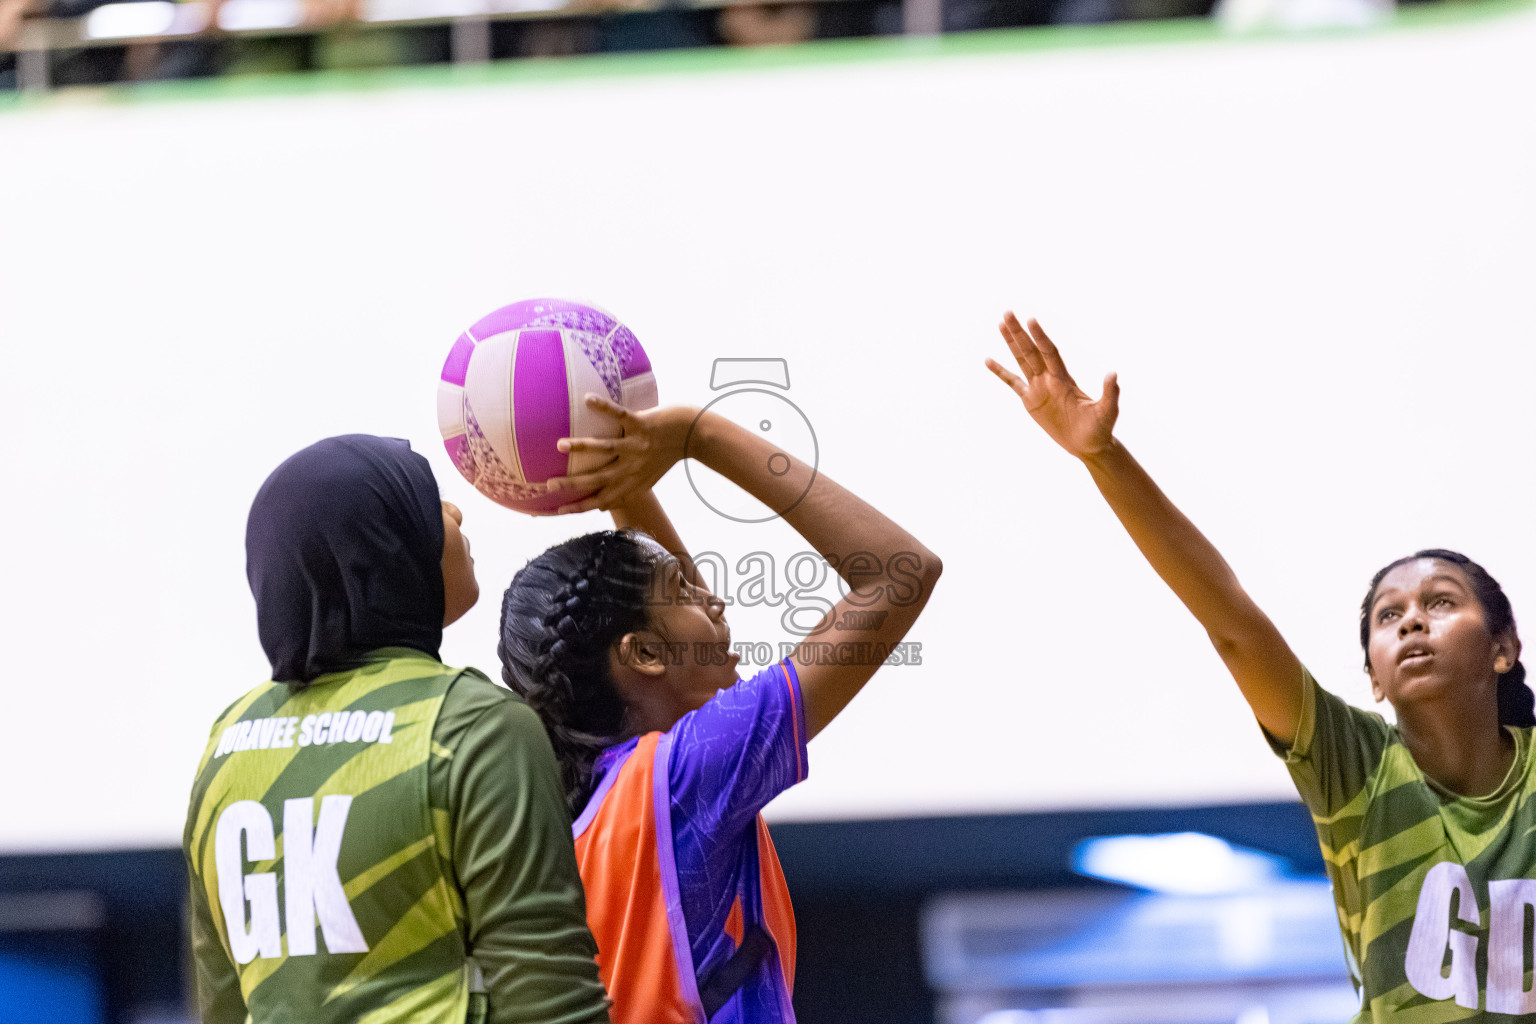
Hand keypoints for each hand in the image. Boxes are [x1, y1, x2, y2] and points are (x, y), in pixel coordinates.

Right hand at [544, 397, 695, 513]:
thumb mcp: (647, 480)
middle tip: (549, 484)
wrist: (694, 435)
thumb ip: (624, 492)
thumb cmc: (667, 456)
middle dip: (573, 483)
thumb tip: (599, 507)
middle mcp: (632, 467)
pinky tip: (588, 400)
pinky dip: (604, 407)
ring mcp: (637, 446)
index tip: (557, 510)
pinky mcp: (643, 424)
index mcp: (632, 482)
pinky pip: (620, 415)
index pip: (602, 499)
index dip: (580, 507)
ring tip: (560, 445)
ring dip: (582, 447)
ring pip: (606, 448)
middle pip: (598, 478)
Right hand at [985, 312, 1119, 459]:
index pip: (1049, 353)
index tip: (1031, 320)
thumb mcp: (1107, 412)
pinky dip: (1001, 372)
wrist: (1089, 445)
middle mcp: (1050, 379)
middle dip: (1020, 332)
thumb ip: (1110, 394)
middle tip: (1008, 312)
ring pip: (1022, 360)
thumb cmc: (1100, 429)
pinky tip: (988, 360)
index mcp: (1064, 379)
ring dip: (1012, 342)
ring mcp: (1039, 388)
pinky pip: (1012, 383)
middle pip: (1031, 350)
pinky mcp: (1030, 401)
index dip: (1040, 337)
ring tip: (1001, 323)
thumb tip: (1113, 374)